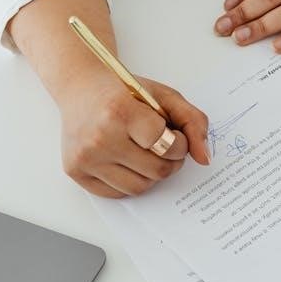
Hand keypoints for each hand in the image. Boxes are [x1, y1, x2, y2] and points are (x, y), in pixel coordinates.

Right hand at [56, 69, 209, 197]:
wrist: (80, 88)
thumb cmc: (123, 91)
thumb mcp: (163, 96)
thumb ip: (192, 122)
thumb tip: (205, 158)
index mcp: (120, 111)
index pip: (167, 144)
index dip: (180, 144)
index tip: (175, 135)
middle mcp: (99, 137)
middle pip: (157, 170)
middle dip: (170, 161)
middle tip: (165, 146)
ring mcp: (85, 157)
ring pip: (139, 187)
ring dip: (152, 174)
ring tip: (147, 153)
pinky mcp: (75, 171)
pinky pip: (117, 193)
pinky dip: (130, 181)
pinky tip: (127, 160)